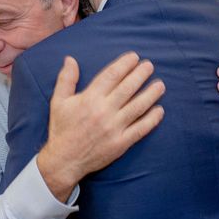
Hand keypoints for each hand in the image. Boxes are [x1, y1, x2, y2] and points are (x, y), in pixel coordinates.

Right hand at [37, 53, 165, 201]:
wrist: (64, 161)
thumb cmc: (61, 129)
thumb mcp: (58, 101)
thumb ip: (66, 79)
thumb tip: (71, 59)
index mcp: (89, 99)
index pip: (111, 76)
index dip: (124, 64)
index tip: (134, 57)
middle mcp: (103, 111)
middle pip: (128, 88)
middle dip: (141, 74)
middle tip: (149, 66)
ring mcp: (114, 128)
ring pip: (138, 107)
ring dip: (151, 94)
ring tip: (160, 85)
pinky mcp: (120, 143)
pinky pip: (140, 129)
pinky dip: (152, 119)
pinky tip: (159, 110)